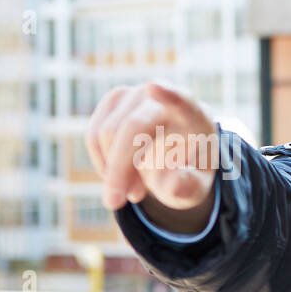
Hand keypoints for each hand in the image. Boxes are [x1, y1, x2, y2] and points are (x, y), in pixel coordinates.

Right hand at [85, 82, 218, 231]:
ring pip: (107, 133)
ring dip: (114, 170)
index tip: (154, 87)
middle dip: (119, 168)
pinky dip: (103, 163)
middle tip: (114, 204)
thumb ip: (187, 187)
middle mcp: (165, 98)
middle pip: (132, 128)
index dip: (170, 96)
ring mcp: (136, 94)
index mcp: (196, 117)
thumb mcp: (194, 188)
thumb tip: (168, 180)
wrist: (180, 154)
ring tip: (136, 192)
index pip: (183, 103)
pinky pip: (94, 136)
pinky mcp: (114, 99)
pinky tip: (122, 178)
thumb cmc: (190, 171)